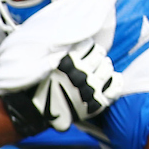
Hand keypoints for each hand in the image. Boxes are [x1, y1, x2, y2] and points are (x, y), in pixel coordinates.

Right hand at [0, 42, 120, 136]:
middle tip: (95, 54)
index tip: (85, 45)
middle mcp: (80, 74)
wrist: (32, 113)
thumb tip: (63, 35)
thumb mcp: (38, 61)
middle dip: (97, 52)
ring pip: (106, 68)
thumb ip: (53, 49)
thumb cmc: (32, 87)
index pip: (86, 45)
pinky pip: (114, 89)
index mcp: (67, 62)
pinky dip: (117, 81)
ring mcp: (89, 90)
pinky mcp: (95, 104)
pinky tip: (115, 77)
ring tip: (103, 64)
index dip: (87, 44)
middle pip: (98, 55)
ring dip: (105, 64)